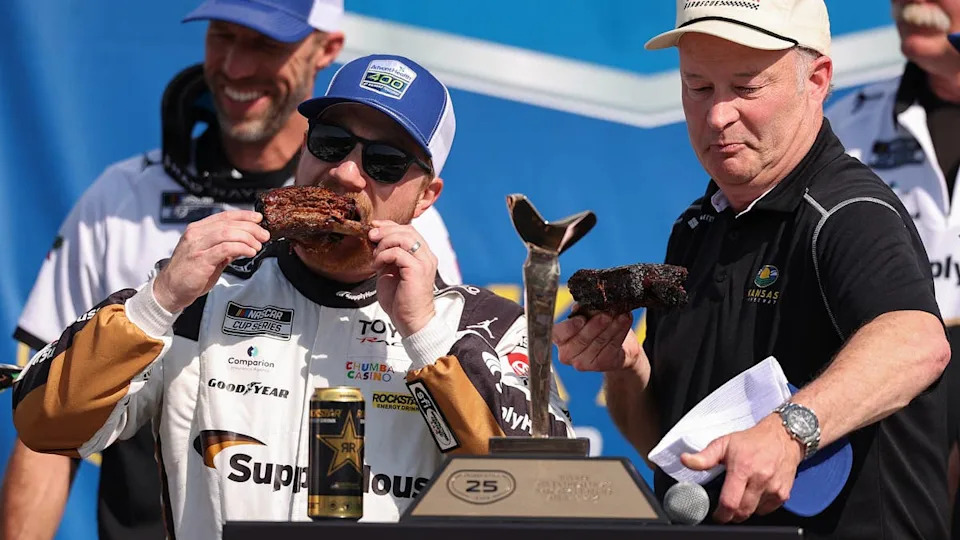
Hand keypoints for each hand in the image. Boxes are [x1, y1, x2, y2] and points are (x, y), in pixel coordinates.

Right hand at [153, 210, 268, 312]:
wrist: (169, 290)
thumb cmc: (188, 274)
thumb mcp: (209, 256)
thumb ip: (225, 248)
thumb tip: (244, 243)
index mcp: (197, 230)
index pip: (224, 216)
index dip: (243, 215)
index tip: (258, 218)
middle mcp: (196, 234)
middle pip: (228, 223)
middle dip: (251, 228)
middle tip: (263, 235)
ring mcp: (197, 246)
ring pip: (227, 233)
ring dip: (247, 238)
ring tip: (257, 246)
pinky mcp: (201, 259)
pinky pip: (225, 248)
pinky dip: (241, 248)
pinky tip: (249, 252)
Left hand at [369, 220, 436, 336]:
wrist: (410, 321)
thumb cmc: (400, 300)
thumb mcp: (390, 271)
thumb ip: (387, 256)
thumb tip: (375, 239)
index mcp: (422, 255)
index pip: (409, 230)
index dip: (390, 225)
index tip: (373, 227)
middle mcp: (427, 256)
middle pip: (407, 230)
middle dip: (386, 230)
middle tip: (371, 236)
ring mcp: (424, 262)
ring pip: (404, 237)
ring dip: (385, 243)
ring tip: (376, 256)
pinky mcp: (418, 270)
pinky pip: (398, 252)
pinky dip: (384, 255)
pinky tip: (378, 265)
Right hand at [553, 309, 638, 371]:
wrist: (617, 345)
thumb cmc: (596, 326)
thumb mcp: (587, 314)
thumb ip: (583, 311)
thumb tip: (582, 305)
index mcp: (559, 339)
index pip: (558, 334)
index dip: (569, 327)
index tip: (581, 319)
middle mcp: (567, 354)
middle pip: (581, 339)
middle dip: (596, 325)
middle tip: (607, 313)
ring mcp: (583, 363)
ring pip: (599, 342)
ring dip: (612, 326)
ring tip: (620, 314)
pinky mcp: (601, 365)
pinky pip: (612, 346)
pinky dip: (620, 332)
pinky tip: (625, 321)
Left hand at [681, 414, 804, 522]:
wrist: (783, 436)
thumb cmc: (752, 440)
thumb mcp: (724, 443)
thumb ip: (704, 457)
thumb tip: (686, 460)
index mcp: (743, 468)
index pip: (730, 502)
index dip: (721, 514)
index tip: (716, 514)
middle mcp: (760, 480)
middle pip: (742, 512)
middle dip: (731, 515)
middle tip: (726, 508)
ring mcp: (774, 488)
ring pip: (755, 513)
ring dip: (745, 510)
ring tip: (741, 495)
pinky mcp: (784, 494)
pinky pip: (767, 510)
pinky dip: (759, 507)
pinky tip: (755, 493)